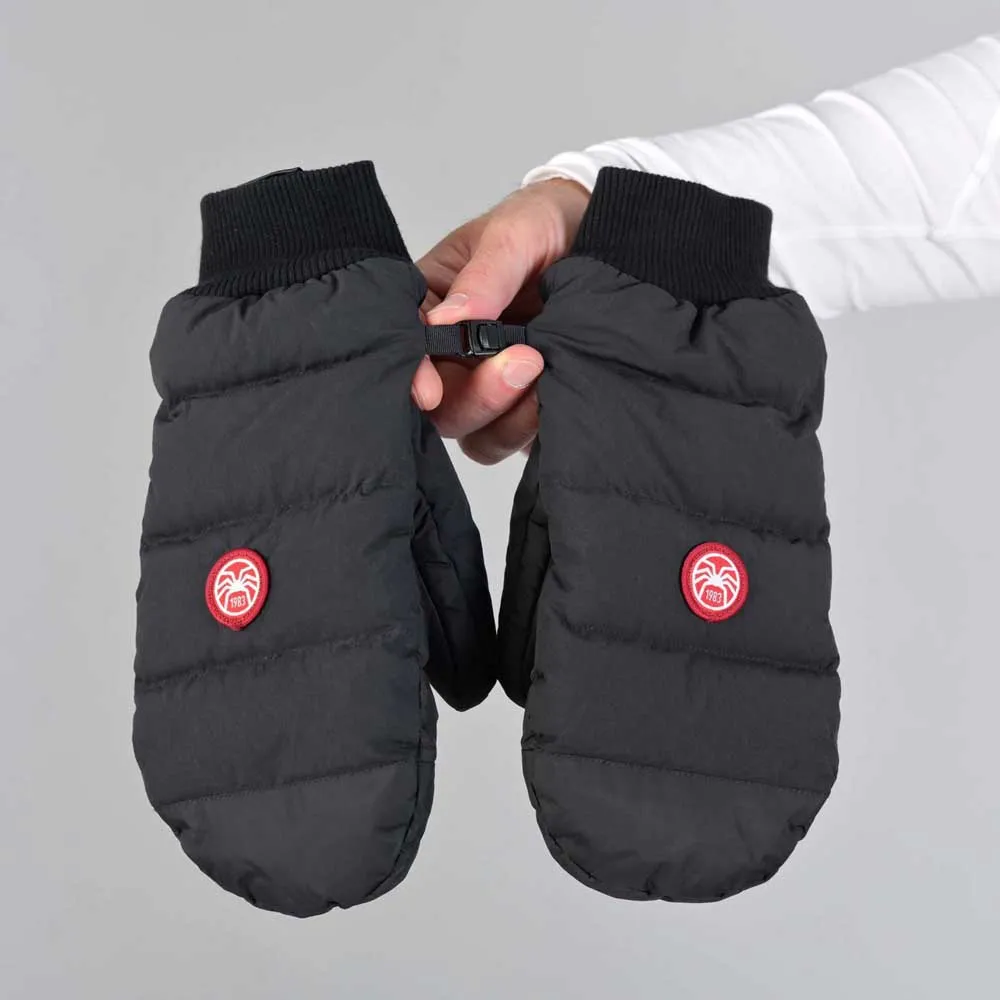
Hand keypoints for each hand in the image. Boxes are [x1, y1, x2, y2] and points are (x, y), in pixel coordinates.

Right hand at [414, 178, 589, 463]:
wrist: (613, 238)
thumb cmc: (549, 224)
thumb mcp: (517, 230)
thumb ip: (486, 275)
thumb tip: (448, 322)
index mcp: (432, 306)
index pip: (406, 349)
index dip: (412, 375)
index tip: (430, 390)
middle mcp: (453, 355)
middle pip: (439, 407)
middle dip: (476, 396)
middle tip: (526, 360)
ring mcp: (488, 386)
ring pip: (475, 433)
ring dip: (507, 417)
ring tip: (548, 371)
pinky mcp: (524, 410)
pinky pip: (513, 440)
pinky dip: (531, 429)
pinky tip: (559, 393)